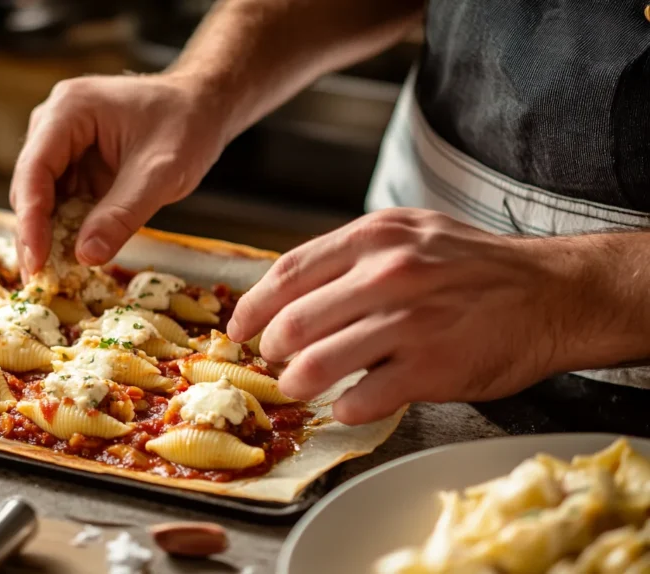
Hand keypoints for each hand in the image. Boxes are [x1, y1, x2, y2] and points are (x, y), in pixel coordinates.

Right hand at [10, 73, 226, 275]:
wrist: (203, 107)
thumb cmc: (186, 126)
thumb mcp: (161, 173)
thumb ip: (123, 214)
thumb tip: (86, 257)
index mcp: (68, 110)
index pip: (35, 170)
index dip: (30, 220)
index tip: (36, 261)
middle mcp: (54, 123)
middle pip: (30, 186)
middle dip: (34, 234)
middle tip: (40, 280)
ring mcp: (62, 145)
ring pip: (41, 198)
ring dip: (46, 236)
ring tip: (51, 277)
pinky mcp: (75, 165)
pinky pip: (62, 202)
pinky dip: (65, 230)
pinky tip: (69, 259)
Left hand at [227, 208, 585, 424]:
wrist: (553, 293)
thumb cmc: (473, 267)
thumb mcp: (410, 235)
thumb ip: (352, 257)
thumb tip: (292, 293)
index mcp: (374, 238)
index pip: (288, 273)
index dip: (253, 307)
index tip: (240, 328)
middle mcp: (386, 274)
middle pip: (292, 323)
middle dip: (272, 350)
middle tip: (275, 362)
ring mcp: (408, 322)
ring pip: (316, 364)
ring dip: (298, 383)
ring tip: (301, 386)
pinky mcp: (430, 367)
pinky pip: (361, 399)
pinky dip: (344, 408)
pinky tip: (348, 404)